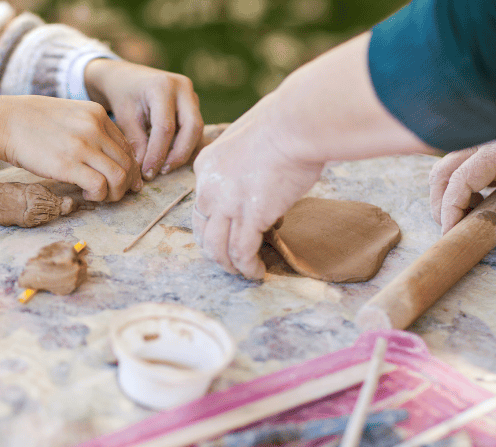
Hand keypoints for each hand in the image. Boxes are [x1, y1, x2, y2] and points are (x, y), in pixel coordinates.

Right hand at [0, 96, 140, 201]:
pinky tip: (87, 195)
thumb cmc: (31, 121)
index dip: (127, 167)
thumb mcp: (68, 114)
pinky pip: (100, 186)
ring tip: (101, 197)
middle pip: (128, 162)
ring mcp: (83, 145)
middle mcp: (95, 127)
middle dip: (126, 183)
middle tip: (114, 193)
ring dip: (115, 193)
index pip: (126, 145)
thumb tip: (102, 154)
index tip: (120, 179)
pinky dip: (99, 196)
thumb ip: (88, 128)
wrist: (3, 120)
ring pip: (120, 176)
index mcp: (97, 113)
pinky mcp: (69, 164)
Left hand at [84, 59, 202, 180]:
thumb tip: (145, 172)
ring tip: (163, 167)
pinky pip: (195, 129)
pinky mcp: (194, 104)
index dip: (158, 153)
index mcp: (162, 86)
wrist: (127, 78)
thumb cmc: (123, 96)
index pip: (165, 127)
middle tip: (162, 171)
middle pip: (192, 127)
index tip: (148, 173)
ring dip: (183, 151)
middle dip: (179, 154)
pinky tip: (172, 158)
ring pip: (197, 129)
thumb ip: (136, 142)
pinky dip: (186, 145)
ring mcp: (191, 95)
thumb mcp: (125, 118)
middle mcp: (183, 88)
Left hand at [192, 92, 323, 278]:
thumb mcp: (249, 139)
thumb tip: (264, 181)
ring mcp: (227, 204)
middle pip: (203, 231)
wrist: (294, 125)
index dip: (214, 224)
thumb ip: (247, 163)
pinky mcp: (249, 217)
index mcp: (206, 166)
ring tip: (245, 272)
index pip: (202, 205)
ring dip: (230, 265)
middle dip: (216, 251)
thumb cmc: (283, 123)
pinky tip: (257, 273)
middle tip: (231, 261)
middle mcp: (209, 188)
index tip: (230, 232)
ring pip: (218, 248)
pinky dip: (248, 267)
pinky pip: (242, 253)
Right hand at [429, 131, 495, 246]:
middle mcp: (482, 144)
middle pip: (442, 174)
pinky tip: (479, 201)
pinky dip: (459, 188)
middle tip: (453, 228)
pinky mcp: (485, 150)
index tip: (452, 232)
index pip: (458, 181)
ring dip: (447, 195)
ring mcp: (481, 145)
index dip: (450, 209)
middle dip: (440, 204)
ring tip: (468, 215)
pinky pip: (459, 168)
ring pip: (446, 170)